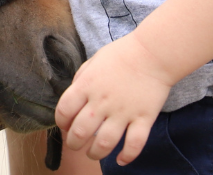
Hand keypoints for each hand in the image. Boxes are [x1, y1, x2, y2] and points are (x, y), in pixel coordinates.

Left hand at [55, 33, 170, 165]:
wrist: (151, 53)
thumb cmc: (120, 54)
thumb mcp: (93, 61)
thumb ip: (81, 79)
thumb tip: (73, 97)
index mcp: (87, 85)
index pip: (64, 110)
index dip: (61, 122)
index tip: (64, 126)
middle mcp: (102, 101)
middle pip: (81, 132)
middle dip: (73, 143)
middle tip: (75, 144)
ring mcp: (123, 112)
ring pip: (104, 143)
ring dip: (95, 153)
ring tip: (93, 154)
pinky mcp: (143, 119)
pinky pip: (134, 145)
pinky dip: (127, 157)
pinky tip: (121, 160)